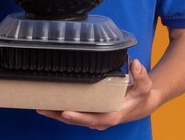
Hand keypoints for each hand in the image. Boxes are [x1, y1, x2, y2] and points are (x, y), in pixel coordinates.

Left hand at [36, 59, 160, 130]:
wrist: (142, 104)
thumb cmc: (141, 95)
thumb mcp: (144, 85)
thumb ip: (141, 75)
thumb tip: (135, 63)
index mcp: (112, 115)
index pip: (93, 118)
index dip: (79, 116)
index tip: (65, 112)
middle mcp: (101, 120)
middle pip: (77, 120)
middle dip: (59, 115)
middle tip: (43, 107)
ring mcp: (95, 119)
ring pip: (73, 119)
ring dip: (56, 114)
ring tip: (40, 106)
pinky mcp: (91, 114)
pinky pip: (74, 115)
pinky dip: (61, 111)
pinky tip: (49, 105)